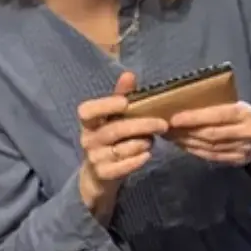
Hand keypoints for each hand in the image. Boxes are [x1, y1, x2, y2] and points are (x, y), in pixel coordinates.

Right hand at [77, 72, 167, 217]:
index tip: (126, 102)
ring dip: (142, 144)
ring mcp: (95, 158)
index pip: (87, 110)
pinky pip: (123, 166)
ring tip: (152, 141)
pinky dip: (137, 160)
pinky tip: (147, 155)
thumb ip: (120, 98)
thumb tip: (129, 74)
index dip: (106, 105)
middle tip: (163, 124)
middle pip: (114, 130)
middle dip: (141, 125)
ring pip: (122, 149)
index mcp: (89, 122)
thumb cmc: (110, 141)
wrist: (98, 176)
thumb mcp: (112, 119)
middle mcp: (88, 139)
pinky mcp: (104, 174)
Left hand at [165, 102, 250, 164]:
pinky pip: (212, 157)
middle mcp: (246, 133)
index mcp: (246, 114)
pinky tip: (183, 145)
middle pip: (210, 134)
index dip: (194, 118)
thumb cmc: (250, 116)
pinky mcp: (237, 161)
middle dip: (185, 132)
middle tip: (165, 128)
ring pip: (209, 147)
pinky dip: (195, 151)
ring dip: (186, 142)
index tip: (174, 118)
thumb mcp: (241, 105)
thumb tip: (186, 104)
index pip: (217, 116)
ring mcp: (242, 149)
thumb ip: (219, 106)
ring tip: (170, 136)